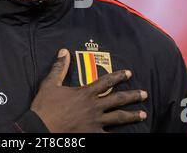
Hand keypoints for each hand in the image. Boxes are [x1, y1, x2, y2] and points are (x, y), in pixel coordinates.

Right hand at [31, 49, 147, 131]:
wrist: (40, 129)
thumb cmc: (44, 107)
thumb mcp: (50, 84)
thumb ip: (59, 68)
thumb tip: (64, 51)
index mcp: (85, 93)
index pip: (106, 81)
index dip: (119, 76)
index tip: (129, 73)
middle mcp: (94, 107)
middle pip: (118, 99)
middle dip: (133, 96)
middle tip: (145, 94)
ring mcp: (95, 123)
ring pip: (118, 118)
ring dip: (132, 115)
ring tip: (143, 114)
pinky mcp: (92, 135)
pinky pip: (110, 136)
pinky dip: (119, 135)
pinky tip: (127, 135)